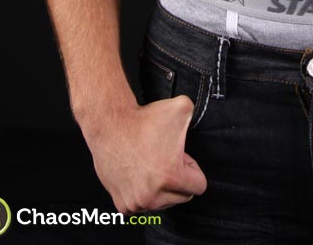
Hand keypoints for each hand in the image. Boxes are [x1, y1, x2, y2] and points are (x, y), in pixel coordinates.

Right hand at [80, 96, 207, 215]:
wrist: (110, 124)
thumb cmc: (144, 118)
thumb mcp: (181, 108)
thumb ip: (197, 114)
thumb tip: (202, 115)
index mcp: (170, 177)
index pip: (199, 186)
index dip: (192, 167)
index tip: (179, 156)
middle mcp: (153, 195)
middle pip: (182, 197)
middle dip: (177, 179)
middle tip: (164, 158)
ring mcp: (137, 202)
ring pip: (162, 202)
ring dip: (160, 187)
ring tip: (150, 163)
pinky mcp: (123, 204)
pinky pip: (143, 205)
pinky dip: (143, 192)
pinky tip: (138, 173)